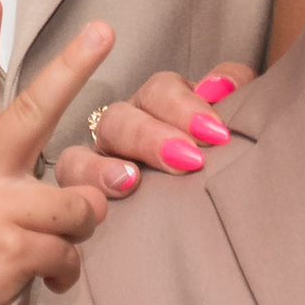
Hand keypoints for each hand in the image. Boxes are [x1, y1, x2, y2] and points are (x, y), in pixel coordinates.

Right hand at [0, 1, 115, 304]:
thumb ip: (16, 184)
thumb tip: (97, 188)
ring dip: (79, 231)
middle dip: (73, 67)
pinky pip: (70, 253)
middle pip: (33, 108)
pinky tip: (41, 280)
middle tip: (104, 31)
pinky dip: (65, 272)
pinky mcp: (9, 248)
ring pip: (81, 204)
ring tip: (49, 246)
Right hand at [47, 66, 242, 200]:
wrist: (212, 218)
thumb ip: (235, 93)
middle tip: (188, 159)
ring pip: (78, 157)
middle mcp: (122, 131)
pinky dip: (80, 195)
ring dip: (102, 168)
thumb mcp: (228, 125)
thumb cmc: (216, 159)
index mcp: (158, 107)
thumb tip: (221, 86)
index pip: (161, 90)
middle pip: (119, 120)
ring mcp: (97, 166)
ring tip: (130, 182)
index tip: (217, 133)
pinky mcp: (85, 200)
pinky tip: (100, 211)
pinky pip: (68, 195)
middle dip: (150, 137)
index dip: (185, 107)